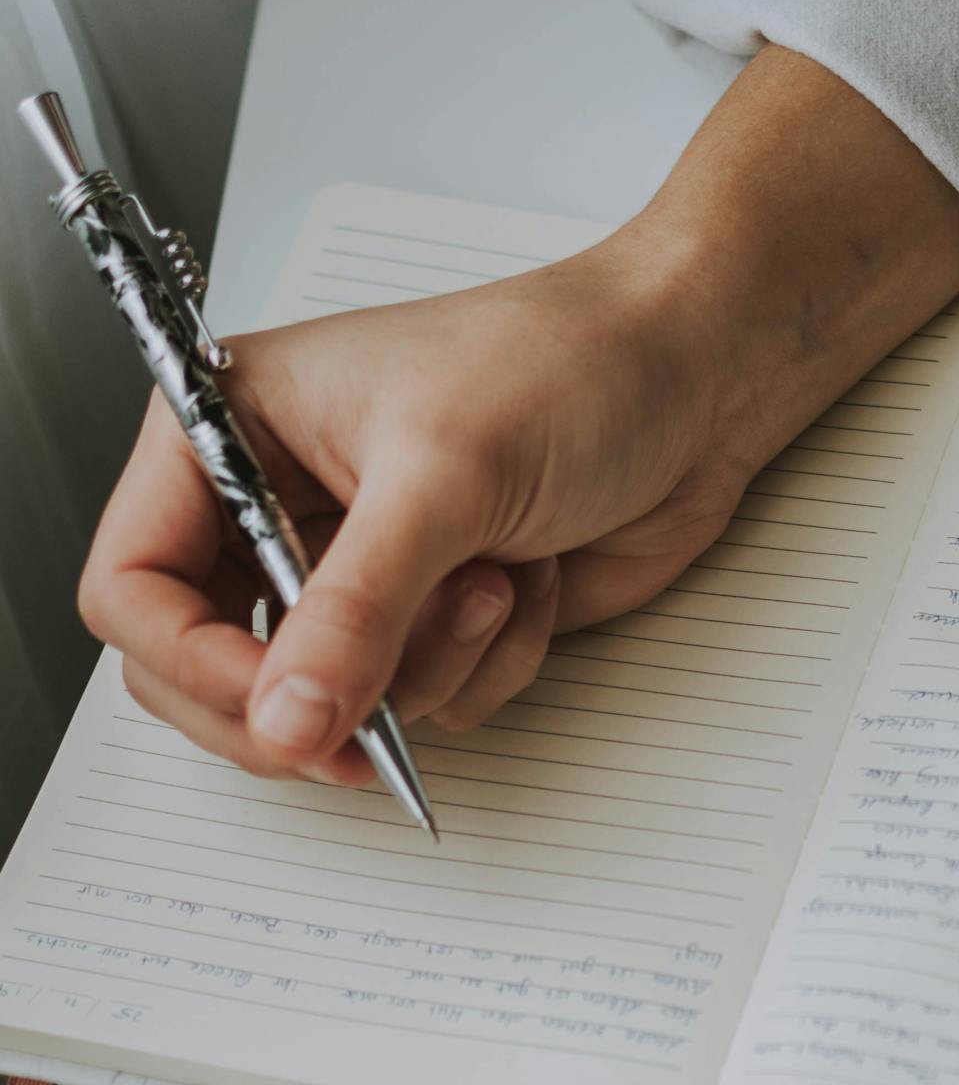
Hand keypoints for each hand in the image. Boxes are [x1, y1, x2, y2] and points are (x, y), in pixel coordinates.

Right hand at [79, 48, 958, 785]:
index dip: (196, 668)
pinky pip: (432, 704)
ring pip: (340, 702)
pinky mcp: (440, 617)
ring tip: (495, 576)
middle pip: (217, 674)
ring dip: (434, 664)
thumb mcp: (442, 481)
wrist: (696, 378)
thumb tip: (285, 720)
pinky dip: (491, 663)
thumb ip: (354, 613)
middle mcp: (281, 506)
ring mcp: (363, 571)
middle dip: (313, 700)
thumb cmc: (568, 365)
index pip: (135, 587)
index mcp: (229, 432)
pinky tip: (528, 582)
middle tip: (374, 716)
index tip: (283, 708)